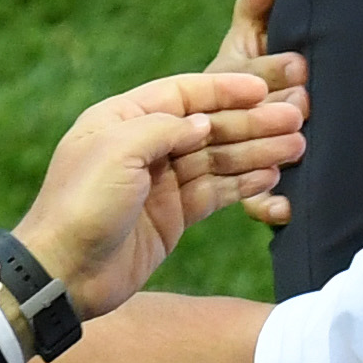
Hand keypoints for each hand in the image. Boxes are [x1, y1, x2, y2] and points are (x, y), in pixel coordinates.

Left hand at [12, 11, 311, 315]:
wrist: (65, 273)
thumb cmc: (81, 205)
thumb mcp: (117, 152)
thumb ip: (163, 129)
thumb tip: (202, 124)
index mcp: (122, 120)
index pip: (182, 95)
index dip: (224, 90)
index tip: (263, 90)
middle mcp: (143, 146)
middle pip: (207, 127)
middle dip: (251, 123)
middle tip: (294, 122)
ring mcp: (160, 182)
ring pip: (218, 159)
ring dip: (256, 152)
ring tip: (296, 147)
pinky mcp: (173, 215)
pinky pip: (216, 192)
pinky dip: (244, 184)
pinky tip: (272, 175)